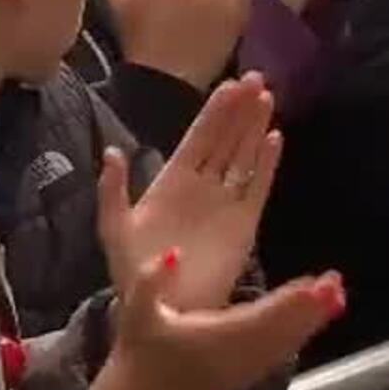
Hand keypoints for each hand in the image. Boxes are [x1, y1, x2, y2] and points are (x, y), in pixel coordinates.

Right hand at [90, 255, 344, 389]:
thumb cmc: (140, 344)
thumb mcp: (134, 308)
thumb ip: (150, 280)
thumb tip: (174, 253)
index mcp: (210, 338)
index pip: (258, 317)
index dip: (288, 302)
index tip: (313, 284)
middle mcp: (234, 356)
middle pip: (280, 331)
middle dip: (310, 308)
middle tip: (335, 283)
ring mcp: (244, 369)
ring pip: (285, 343)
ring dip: (311, 321)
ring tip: (335, 297)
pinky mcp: (247, 374)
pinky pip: (279, 353)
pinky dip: (299, 336)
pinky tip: (314, 321)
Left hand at [99, 74, 280, 313]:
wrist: (161, 312)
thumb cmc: (134, 272)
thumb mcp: (114, 229)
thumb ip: (113, 190)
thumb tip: (113, 151)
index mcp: (171, 181)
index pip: (197, 137)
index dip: (213, 112)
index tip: (229, 84)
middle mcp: (201, 186)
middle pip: (225, 140)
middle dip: (239, 109)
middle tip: (256, 77)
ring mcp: (224, 204)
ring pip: (243, 157)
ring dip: (255, 128)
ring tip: (268, 98)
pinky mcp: (243, 226)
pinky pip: (258, 189)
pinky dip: (267, 165)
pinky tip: (275, 140)